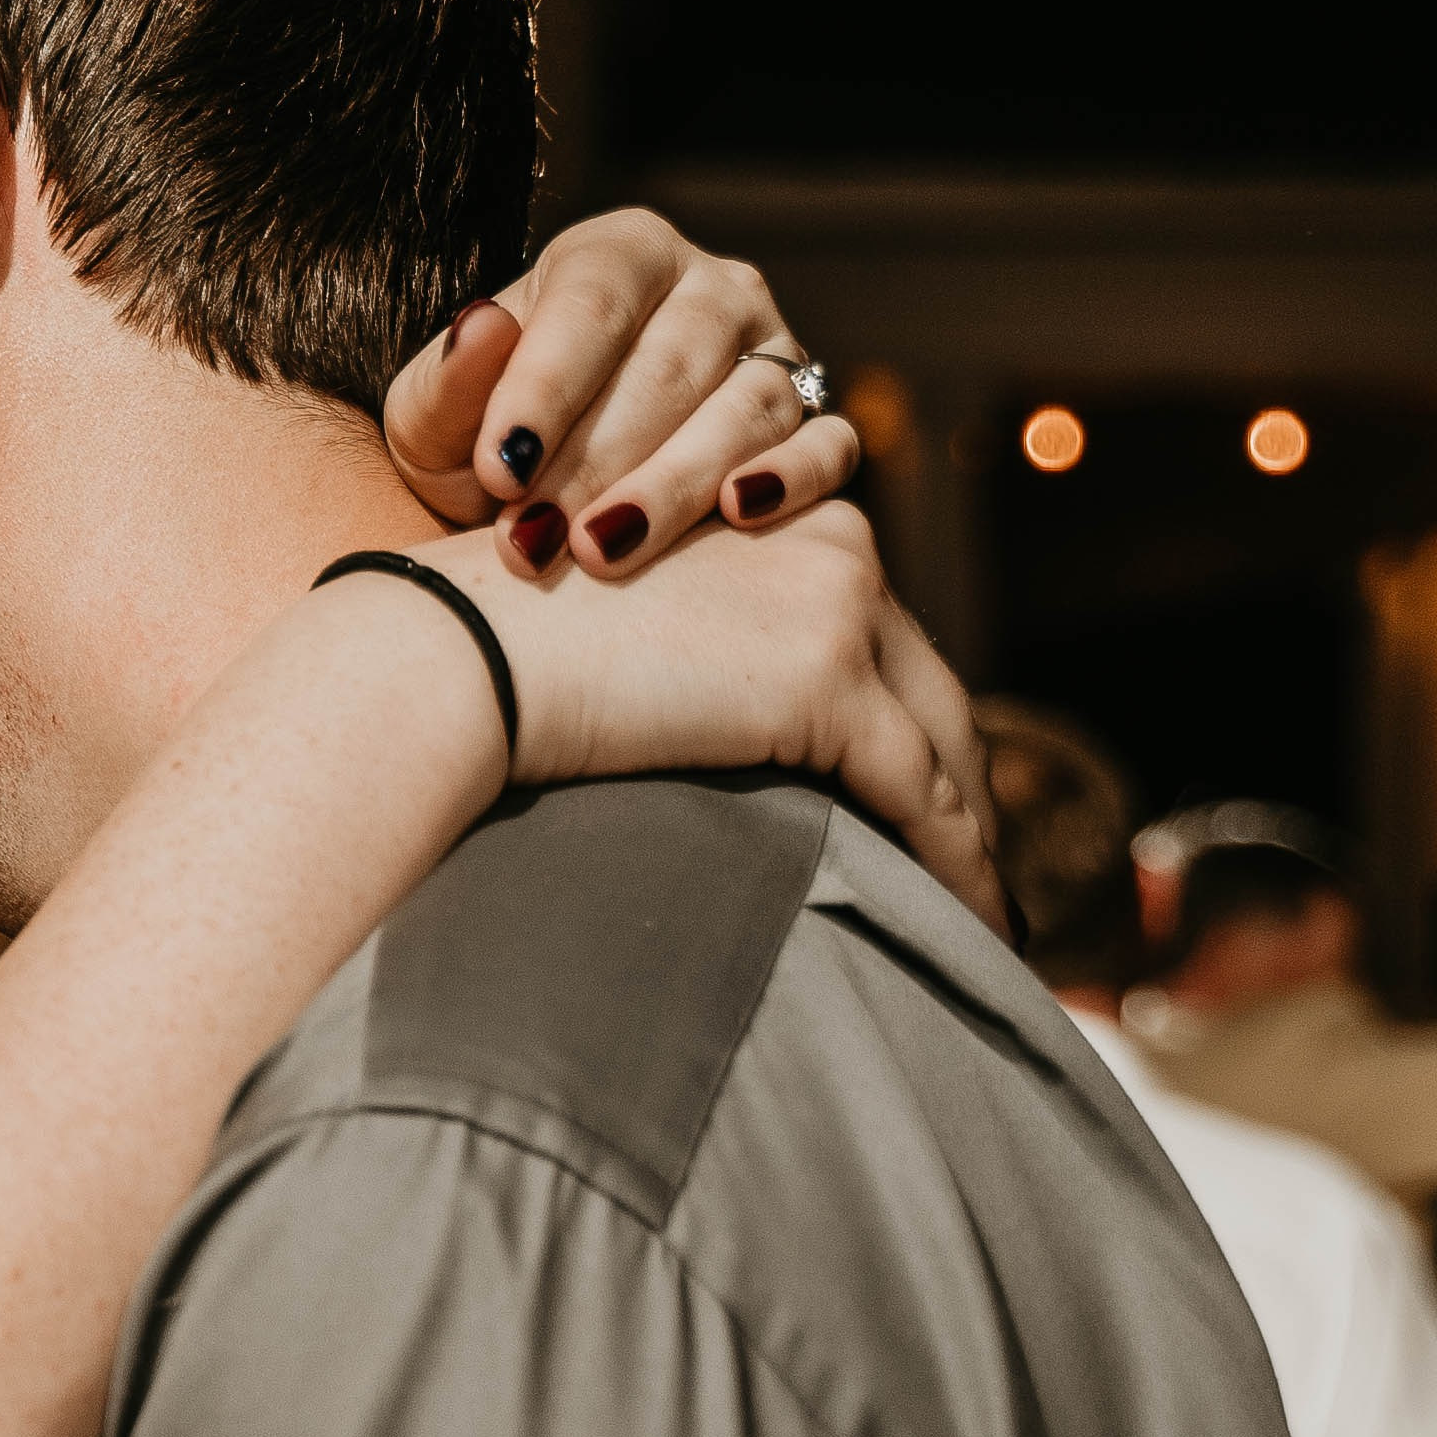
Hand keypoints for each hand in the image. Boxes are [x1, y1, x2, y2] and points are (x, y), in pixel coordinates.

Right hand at [321, 504, 998, 925]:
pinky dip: (956, 867)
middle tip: (977, 868)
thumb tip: (696, 718)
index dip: (908, 719)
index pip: (873, 632)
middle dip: (962, 784)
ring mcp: (836, 605)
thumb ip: (688, 648)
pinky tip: (971, 924)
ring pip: (945, 741)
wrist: (452, 652)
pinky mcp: (824, 683)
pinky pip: (922, 794)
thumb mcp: (617, 623)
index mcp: (780, 512)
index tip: (924, 793)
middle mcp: (832, 538)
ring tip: (985, 917)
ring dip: (972, 838)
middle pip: (929, 684)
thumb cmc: (484, 650)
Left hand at [380, 209, 858, 576]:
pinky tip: (740, 514)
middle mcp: (710, 288)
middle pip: (670, 364)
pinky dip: (793, 478)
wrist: (544, 500)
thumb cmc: (483, 442)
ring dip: (672, 486)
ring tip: (602, 552)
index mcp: (618, 255)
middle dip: (596, 459)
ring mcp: (774, 350)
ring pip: (746, 408)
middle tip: (535, 539)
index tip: (499, 469)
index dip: (547, 387)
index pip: (592, 303)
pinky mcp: (816, 419)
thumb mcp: (434, 418)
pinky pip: (828, 444)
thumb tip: (481, 328)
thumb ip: (448, 383)